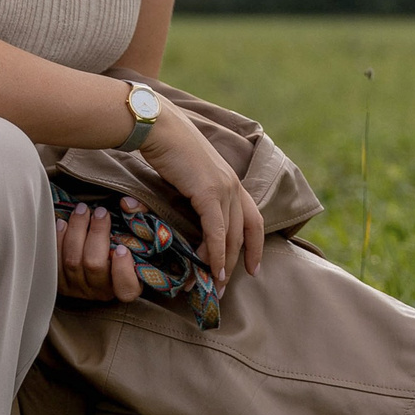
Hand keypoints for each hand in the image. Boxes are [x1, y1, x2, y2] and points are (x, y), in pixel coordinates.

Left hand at [55, 198, 144, 301]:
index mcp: (128, 287)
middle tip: (100, 212)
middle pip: (94, 265)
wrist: (100, 253)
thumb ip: (140, 215)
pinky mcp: (60, 282)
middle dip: (96, 234)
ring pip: (72, 261)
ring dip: (76, 231)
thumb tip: (127, 203)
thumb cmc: (126, 243)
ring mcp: (79, 289)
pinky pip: (55, 261)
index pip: (126, 288)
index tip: (121, 248)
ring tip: (82, 210)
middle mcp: (103, 292)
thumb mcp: (142, 232)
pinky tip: (63, 223)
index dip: (123, 270)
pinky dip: (58, 240)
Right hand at [136, 102, 264, 280]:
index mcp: (232, 181)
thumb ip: (197, 192)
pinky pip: (216, 231)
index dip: (255, 246)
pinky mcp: (209, 192)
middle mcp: (234, 186)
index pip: (253, 219)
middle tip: (225, 288)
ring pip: (231, 236)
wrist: (158, 126)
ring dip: (224, 264)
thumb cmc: (167, 147)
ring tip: (215, 286)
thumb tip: (191, 212)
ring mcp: (225, 189)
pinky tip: (210, 269)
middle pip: (244, 234)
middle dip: (237, 263)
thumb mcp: (189, 174)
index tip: (253, 268)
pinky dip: (214, 253)